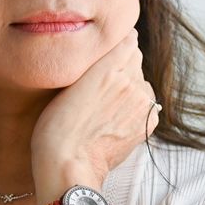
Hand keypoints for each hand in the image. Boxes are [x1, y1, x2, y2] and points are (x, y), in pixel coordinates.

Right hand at [32, 31, 157, 196]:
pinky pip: (146, 103)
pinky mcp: (148, 122)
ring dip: (128, 87)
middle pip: (134, 61)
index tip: (98, 58)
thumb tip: (126, 38)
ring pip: (140, 82)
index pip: (126, 41)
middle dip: (120, 68)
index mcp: (109, 67)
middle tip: (95, 88)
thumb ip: (98, 59)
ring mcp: (142, 103)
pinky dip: (135, 106)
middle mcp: (131, 81)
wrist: (69, 166)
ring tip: (103, 106)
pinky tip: (114, 118)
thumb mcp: (67, 83)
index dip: (112, 48)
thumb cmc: (56, 126)